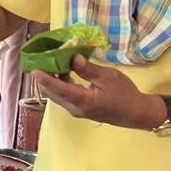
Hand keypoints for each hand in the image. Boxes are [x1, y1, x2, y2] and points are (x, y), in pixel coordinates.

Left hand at [37, 56, 164, 129]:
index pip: (59, 89)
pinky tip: (63, 71)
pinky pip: (64, 96)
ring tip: (49, 63)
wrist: (136, 113)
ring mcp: (76, 110)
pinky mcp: (79, 108)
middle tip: (40, 61)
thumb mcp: (108, 77)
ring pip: (57, 95)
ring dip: (52, 81)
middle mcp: (75, 108)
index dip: (45, 79)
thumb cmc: (124, 94)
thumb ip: (88, 69)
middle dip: (44, 78)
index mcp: (83, 101)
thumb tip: (73, 58)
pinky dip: (60, 84)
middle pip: (53, 93)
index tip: (34, 70)